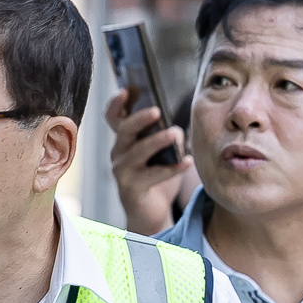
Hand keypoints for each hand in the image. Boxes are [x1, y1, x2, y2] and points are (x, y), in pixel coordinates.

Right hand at [106, 86, 197, 235]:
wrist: (150, 212)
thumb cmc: (156, 176)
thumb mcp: (163, 151)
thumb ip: (167, 136)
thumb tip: (175, 128)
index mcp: (125, 140)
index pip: (114, 118)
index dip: (116, 104)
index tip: (126, 91)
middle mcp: (119, 153)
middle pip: (124, 130)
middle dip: (139, 119)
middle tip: (157, 111)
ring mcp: (122, 171)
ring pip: (137, 152)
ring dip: (156, 141)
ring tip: (174, 133)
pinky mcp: (131, 189)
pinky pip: (152, 175)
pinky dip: (172, 168)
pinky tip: (188, 162)